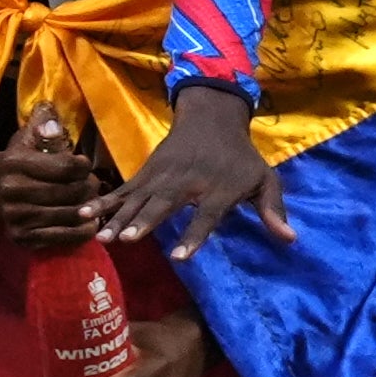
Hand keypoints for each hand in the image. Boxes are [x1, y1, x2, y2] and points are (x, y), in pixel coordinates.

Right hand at [0, 109, 112, 254]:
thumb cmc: (16, 161)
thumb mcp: (25, 139)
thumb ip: (41, 128)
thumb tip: (53, 119)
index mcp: (15, 163)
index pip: (66, 167)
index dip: (82, 166)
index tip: (83, 164)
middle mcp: (14, 191)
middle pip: (72, 192)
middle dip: (89, 188)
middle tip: (92, 185)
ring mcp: (17, 217)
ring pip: (71, 215)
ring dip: (89, 210)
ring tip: (92, 202)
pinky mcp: (22, 237)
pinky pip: (64, 237)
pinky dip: (82, 231)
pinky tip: (88, 222)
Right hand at [102, 83, 282, 257]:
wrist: (211, 118)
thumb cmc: (240, 157)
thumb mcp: (264, 179)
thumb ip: (273, 209)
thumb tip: (290, 240)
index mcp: (218, 189)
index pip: (206, 216)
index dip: (194, 236)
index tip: (180, 258)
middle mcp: (187, 183)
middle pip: (163, 205)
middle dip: (144, 222)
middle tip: (128, 240)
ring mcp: (162, 176)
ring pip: (138, 199)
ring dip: (118, 218)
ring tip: (102, 237)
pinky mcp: (146, 172)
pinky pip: (124, 190)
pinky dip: (105, 201)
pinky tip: (86, 214)